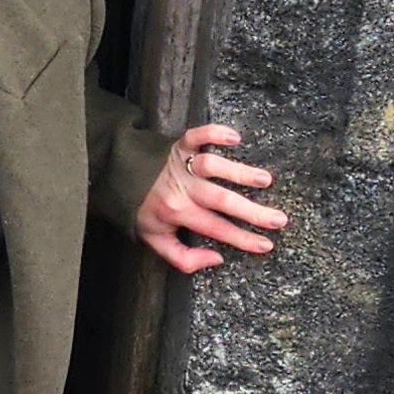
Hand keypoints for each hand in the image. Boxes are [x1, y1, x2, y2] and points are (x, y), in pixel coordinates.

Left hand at [134, 122, 286, 275]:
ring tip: (266, 180)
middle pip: (221, 201)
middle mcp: (181, 188)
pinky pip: (198, 136)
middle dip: (253, 212)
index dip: (242, 239)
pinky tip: (235, 138)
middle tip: (279, 219)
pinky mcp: (179, 144)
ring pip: (213, 168)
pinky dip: (215, 134)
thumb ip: (184, 258)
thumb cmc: (141, 211)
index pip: (216, 229)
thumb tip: (218, 259)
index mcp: (177, 214)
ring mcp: (181, 164)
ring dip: (240, 173)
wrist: (115, 176)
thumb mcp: (155, 241)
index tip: (267, 244)